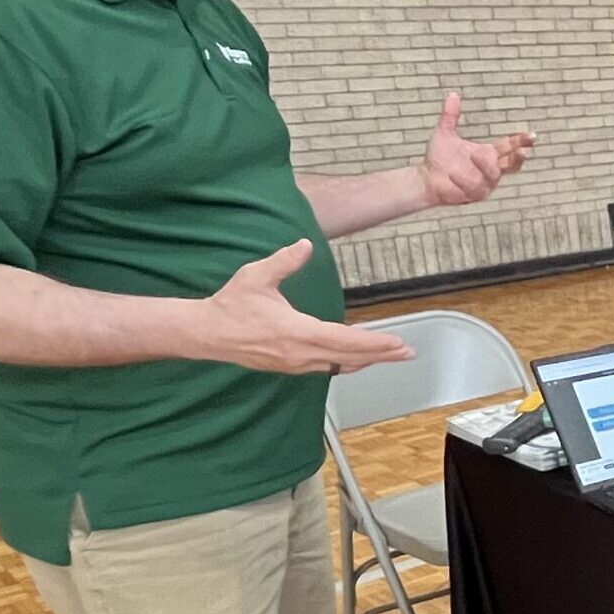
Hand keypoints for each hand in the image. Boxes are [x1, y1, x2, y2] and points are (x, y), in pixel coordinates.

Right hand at [198, 241, 413, 374]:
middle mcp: (300, 354)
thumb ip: (283, 261)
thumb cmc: (230, 305)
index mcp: (296, 332)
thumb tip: (304, 245)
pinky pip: (327, 368)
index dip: (375, 343)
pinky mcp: (289, 366)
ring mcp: (295, 364)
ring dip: (367, 360)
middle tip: (408, 352)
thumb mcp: (256, 276)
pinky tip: (358, 359)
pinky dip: (347, 363)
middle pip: (350, 357)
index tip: (397, 343)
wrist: (205, 333)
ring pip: (340, 365)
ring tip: (391, 355)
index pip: (345, 340)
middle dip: (381, 354)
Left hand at [418, 93, 534, 206]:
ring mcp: (484, 184)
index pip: (510, 146)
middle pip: (514, 165)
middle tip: (522, 151)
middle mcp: (491, 169)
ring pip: (494, 176)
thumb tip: (452, 94)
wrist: (426, 178)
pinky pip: (475, 189)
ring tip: (474, 154)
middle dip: (519, 158)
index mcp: (489, 153)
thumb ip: (451, 115)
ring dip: (486, 166)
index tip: (531, 136)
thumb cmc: (439, 158)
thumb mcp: (444, 133)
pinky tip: (453, 174)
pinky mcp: (473, 195)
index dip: (522, 141)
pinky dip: (464, 181)